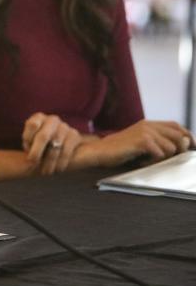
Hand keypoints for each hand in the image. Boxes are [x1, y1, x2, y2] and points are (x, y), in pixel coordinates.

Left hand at [21, 113, 81, 174]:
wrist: (58, 142)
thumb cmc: (38, 142)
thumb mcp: (30, 140)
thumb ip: (29, 145)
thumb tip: (30, 159)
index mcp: (39, 117)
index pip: (32, 125)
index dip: (28, 138)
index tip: (25, 150)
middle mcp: (52, 120)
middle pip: (43, 136)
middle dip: (37, 152)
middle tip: (32, 163)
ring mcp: (64, 126)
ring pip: (55, 146)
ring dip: (49, 161)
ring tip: (45, 172)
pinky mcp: (74, 135)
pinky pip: (67, 150)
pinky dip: (61, 162)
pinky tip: (58, 170)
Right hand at [74, 120, 192, 168]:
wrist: (99, 151)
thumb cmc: (118, 150)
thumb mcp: (139, 142)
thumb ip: (157, 141)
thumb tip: (181, 146)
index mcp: (148, 124)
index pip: (176, 126)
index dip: (187, 136)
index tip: (191, 147)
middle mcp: (148, 125)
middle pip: (179, 136)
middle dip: (180, 149)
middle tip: (166, 159)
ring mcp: (145, 132)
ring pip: (171, 148)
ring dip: (162, 158)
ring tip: (147, 160)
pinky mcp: (143, 141)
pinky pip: (161, 154)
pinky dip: (153, 162)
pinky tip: (141, 162)